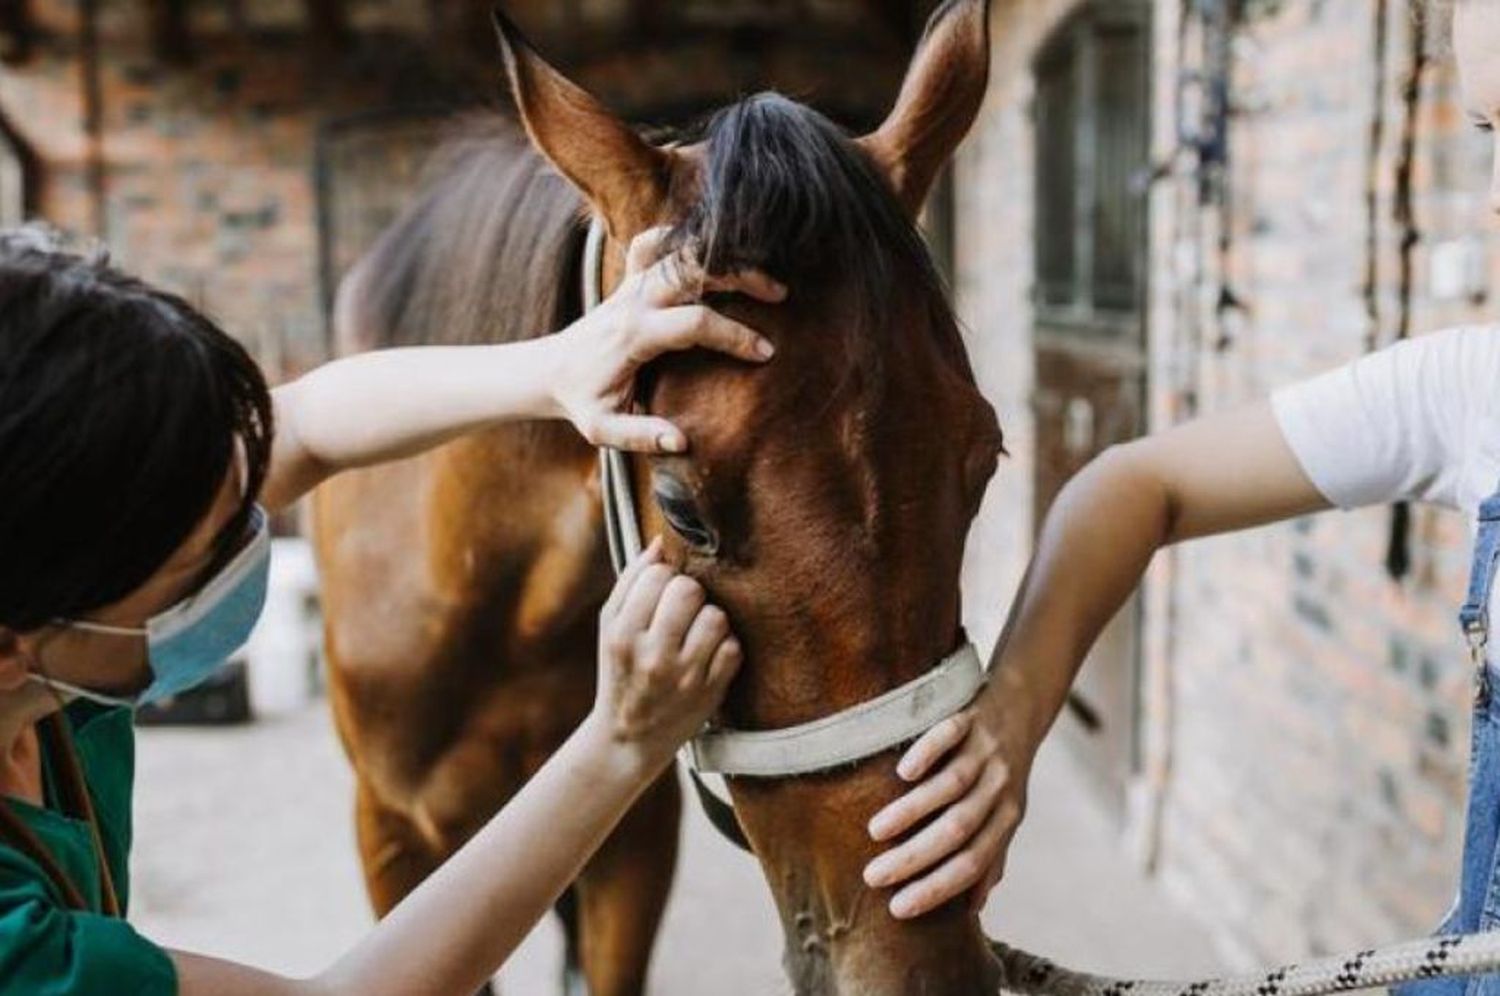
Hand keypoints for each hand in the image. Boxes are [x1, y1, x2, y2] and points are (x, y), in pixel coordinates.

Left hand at [549, 226, 785, 452]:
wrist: (550, 371)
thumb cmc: (582, 401)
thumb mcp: (603, 429)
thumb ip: (640, 436)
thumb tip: (680, 441)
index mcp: (634, 334)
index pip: (695, 323)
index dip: (734, 335)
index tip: (765, 353)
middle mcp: (634, 300)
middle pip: (694, 270)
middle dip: (741, 278)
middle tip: (780, 295)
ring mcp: (632, 284)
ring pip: (682, 251)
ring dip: (724, 258)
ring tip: (762, 275)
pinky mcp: (630, 278)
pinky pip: (655, 243)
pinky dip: (683, 239)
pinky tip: (714, 253)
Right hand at [591, 537, 742, 771]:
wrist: (628, 739)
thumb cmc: (621, 671)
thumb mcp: (610, 627)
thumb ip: (631, 581)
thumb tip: (661, 542)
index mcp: (622, 634)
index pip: (657, 575)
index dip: (664, 576)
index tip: (661, 592)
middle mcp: (652, 655)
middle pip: (690, 590)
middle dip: (690, 593)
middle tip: (682, 609)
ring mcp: (685, 676)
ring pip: (717, 616)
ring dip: (711, 619)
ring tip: (696, 633)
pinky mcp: (711, 693)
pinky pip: (734, 647)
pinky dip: (725, 647)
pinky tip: (708, 656)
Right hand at [862, 676, 1040, 918]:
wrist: (1024, 702)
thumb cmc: (1004, 769)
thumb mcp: (1007, 812)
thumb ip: (992, 855)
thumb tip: (974, 909)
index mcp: (1007, 816)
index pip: (973, 863)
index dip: (937, 888)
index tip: (898, 909)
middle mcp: (999, 786)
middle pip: (957, 830)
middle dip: (915, 858)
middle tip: (873, 877)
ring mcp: (985, 751)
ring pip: (951, 786)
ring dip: (912, 811)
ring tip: (875, 832)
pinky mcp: (970, 716)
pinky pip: (949, 735)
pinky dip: (927, 753)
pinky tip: (902, 773)